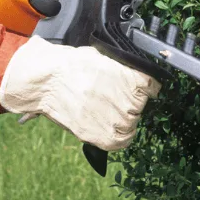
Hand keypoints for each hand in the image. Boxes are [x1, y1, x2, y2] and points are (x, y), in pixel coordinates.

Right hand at [0, 36, 161, 150]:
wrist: (46, 81)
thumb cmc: (71, 65)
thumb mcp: (104, 58)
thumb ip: (123, 69)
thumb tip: (132, 75)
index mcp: (134, 78)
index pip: (153, 87)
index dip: (144, 89)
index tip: (137, 90)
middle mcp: (130, 100)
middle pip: (141, 106)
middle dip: (129, 103)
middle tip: (111, 99)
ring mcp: (117, 119)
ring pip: (132, 124)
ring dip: (123, 120)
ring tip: (106, 113)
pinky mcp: (102, 135)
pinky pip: (121, 142)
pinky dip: (118, 138)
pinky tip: (109, 129)